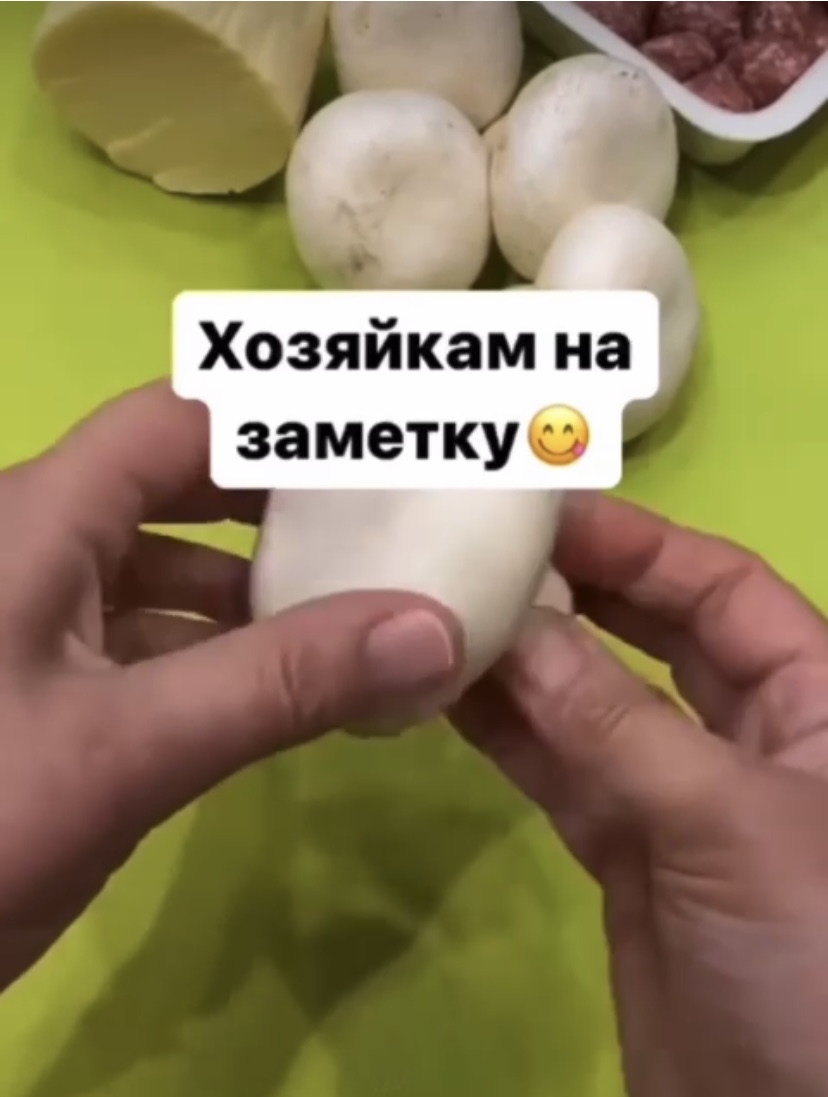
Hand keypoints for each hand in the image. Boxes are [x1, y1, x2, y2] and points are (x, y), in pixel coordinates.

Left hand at [0, 382, 460, 991]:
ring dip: (250, 581)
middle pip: (174, 484)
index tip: (376, 436)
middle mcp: (35, 546)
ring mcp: (34, 619)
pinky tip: (280, 681)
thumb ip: (280, 685)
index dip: (277, 417)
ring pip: (160, 568)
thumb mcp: (126, 749)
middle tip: (383, 515)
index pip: (178, 420)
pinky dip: (215, 647)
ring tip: (352, 599)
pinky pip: (144, 637)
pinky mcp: (41, 687)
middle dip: (275, 497)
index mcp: (39, 518)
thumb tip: (433, 629)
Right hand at [453, 494, 827, 1096]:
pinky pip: (560, 772)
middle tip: (482, 550)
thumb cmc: (813, 958)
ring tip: (439, 614)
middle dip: (578, 591)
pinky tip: (447, 695)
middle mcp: (752, 737)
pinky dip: (508, 735)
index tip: (544, 512)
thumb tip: (513, 626)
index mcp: (819, 701)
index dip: (640, 542)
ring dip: (523, 663)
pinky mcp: (626, 858)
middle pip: (656, 634)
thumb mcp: (728, 822)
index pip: (726, 588)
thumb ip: (615, 723)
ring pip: (593, 704)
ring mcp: (681, 799)